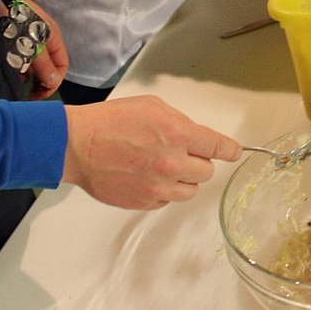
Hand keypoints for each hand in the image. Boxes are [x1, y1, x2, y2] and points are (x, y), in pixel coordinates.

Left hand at [0, 0, 68, 100]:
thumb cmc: (17, 20)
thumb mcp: (32, 46)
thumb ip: (44, 65)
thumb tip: (54, 82)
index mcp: (53, 39)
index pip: (61, 66)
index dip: (53, 82)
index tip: (38, 95)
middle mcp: (44, 39)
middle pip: (49, 66)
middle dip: (41, 82)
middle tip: (28, 96)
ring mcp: (30, 38)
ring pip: (35, 62)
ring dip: (29, 75)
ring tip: (19, 84)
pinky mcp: (17, 37)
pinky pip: (23, 56)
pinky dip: (20, 66)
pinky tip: (13, 72)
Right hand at [62, 96, 241, 209]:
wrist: (77, 146)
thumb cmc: (109, 122)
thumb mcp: (151, 107)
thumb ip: (179, 122)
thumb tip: (194, 135)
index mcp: (178, 134)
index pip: (218, 147)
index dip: (229, 150)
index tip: (233, 152)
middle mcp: (172, 163)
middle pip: (206, 172)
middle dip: (198, 161)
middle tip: (181, 153)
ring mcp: (159, 187)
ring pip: (190, 190)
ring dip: (183, 180)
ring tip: (163, 167)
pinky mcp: (145, 202)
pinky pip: (167, 201)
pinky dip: (163, 191)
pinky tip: (147, 177)